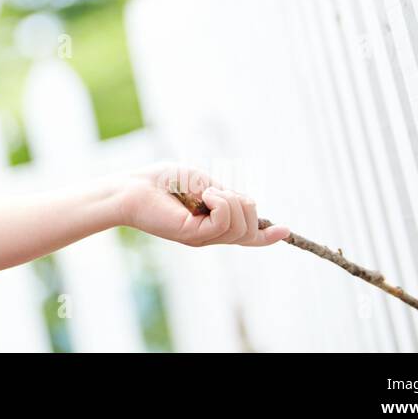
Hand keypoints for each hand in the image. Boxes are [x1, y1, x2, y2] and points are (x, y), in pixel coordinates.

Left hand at [116, 161, 289, 246]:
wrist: (132, 188)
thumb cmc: (162, 181)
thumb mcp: (201, 182)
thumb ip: (225, 195)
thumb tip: (247, 205)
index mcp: (212, 223)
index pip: (245, 235)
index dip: (266, 236)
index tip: (285, 231)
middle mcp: (210, 235)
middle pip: (249, 228)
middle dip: (244, 204)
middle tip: (214, 190)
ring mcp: (203, 237)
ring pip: (240, 226)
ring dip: (230, 200)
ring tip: (205, 192)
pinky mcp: (193, 235)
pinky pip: (224, 221)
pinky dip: (220, 202)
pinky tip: (203, 195)